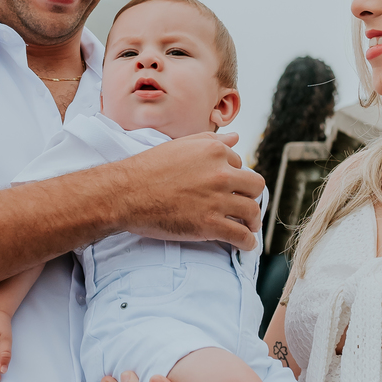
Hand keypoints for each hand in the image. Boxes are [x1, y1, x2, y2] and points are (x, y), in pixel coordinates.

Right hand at [118, 131, 263, 252]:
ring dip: (253, 220)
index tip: (229, 186)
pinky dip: (247, 242)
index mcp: (214, 151)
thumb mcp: (181, 146)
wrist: (126, 194)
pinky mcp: (210, 225)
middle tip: (246, 204)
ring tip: (250, 226)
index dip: (234, 175)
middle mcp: (220, 173)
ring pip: (252, 211)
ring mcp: (217, 200)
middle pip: (255, 186)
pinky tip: (246, 244)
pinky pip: (241, 235)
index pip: (240, 163)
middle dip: (252, 196)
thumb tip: (235, 138)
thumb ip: (210, 141)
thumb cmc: (148, 169)